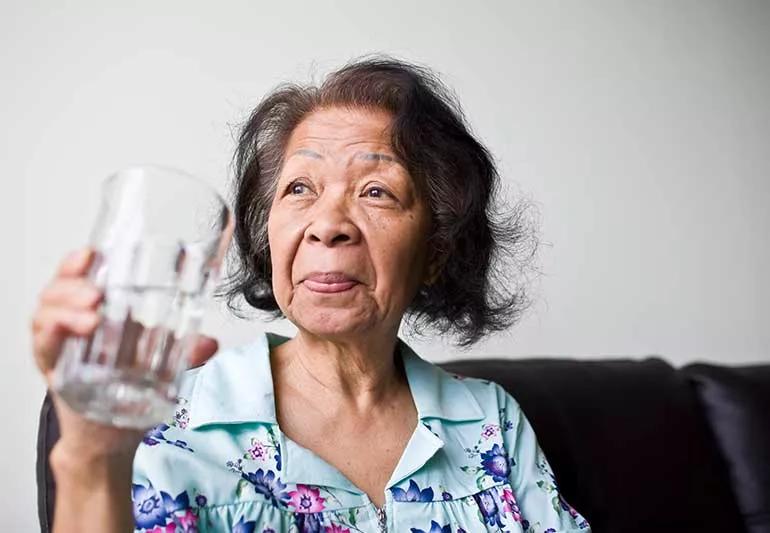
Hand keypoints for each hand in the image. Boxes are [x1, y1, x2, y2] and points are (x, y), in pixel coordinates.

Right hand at [31, 248, 218, 458]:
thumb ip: (186, 353)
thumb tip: (210, 343)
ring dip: (65, 310)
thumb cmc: (129, 393)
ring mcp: (62, 347)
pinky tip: (65, 331)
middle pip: (58, 290)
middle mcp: (73, 325)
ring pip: (46, 314)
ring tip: (91, 317)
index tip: (92, 254)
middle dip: (72, 285)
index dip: (79, 262)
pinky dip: (51, 336)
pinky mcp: (55, 373)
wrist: (110, 438)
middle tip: (96, 292)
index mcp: (96, 313)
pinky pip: (44, 348)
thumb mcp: (162, 366)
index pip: (80, 278)